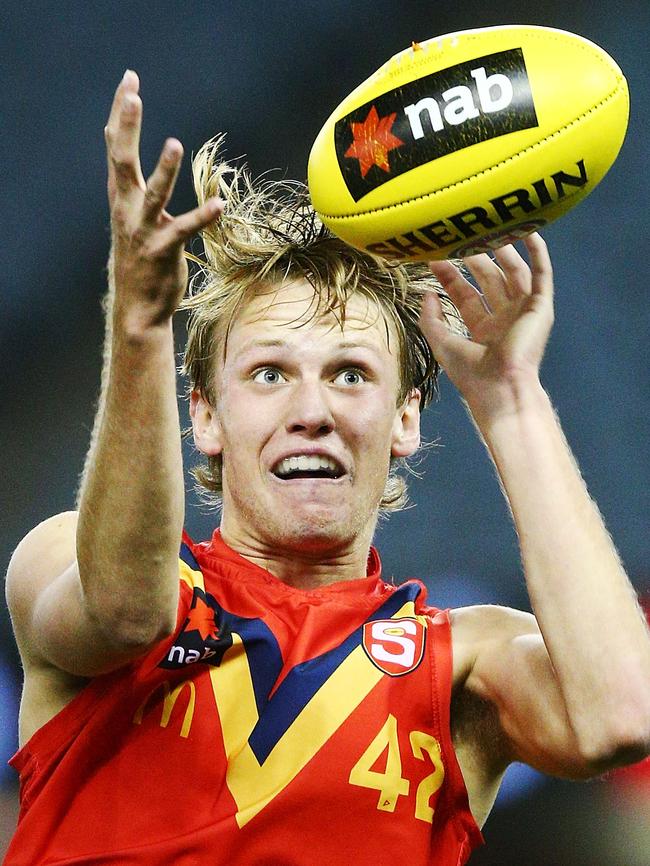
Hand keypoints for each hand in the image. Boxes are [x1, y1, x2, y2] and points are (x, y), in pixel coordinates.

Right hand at [104, 70, 222, 331]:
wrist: (138, 308)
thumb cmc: (142, 259)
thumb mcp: (135, 218)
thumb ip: (138, 191)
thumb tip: (142, 165)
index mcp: (122, 197)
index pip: (115, 146)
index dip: (121, 114)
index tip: (129, 80)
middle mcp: (127, 210)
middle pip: (123, 160)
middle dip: (128, 127)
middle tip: (133, 94)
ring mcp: (144, 231)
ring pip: (153, 195)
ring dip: (164, 171)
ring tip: (175, 144)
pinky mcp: (164, 251)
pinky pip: (184, 231)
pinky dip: (202, 218)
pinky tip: (220, 206)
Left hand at [419, 234, 553, 418]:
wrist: (500, 389)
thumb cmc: (472, 376)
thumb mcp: (442, 343)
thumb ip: (430, 318)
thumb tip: (427, 293)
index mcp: (483, 330)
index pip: (465, 295)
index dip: (450, 275)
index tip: (435, 256)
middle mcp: (504, 319)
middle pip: (488, 279)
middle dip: (473, 258)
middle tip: (458, 235)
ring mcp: (523, 312)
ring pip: (513, 273)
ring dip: (502, 251)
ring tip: (488, 227)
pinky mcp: (541, 309)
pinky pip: (542, 275)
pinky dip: (537, 254)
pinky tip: (528, 232)